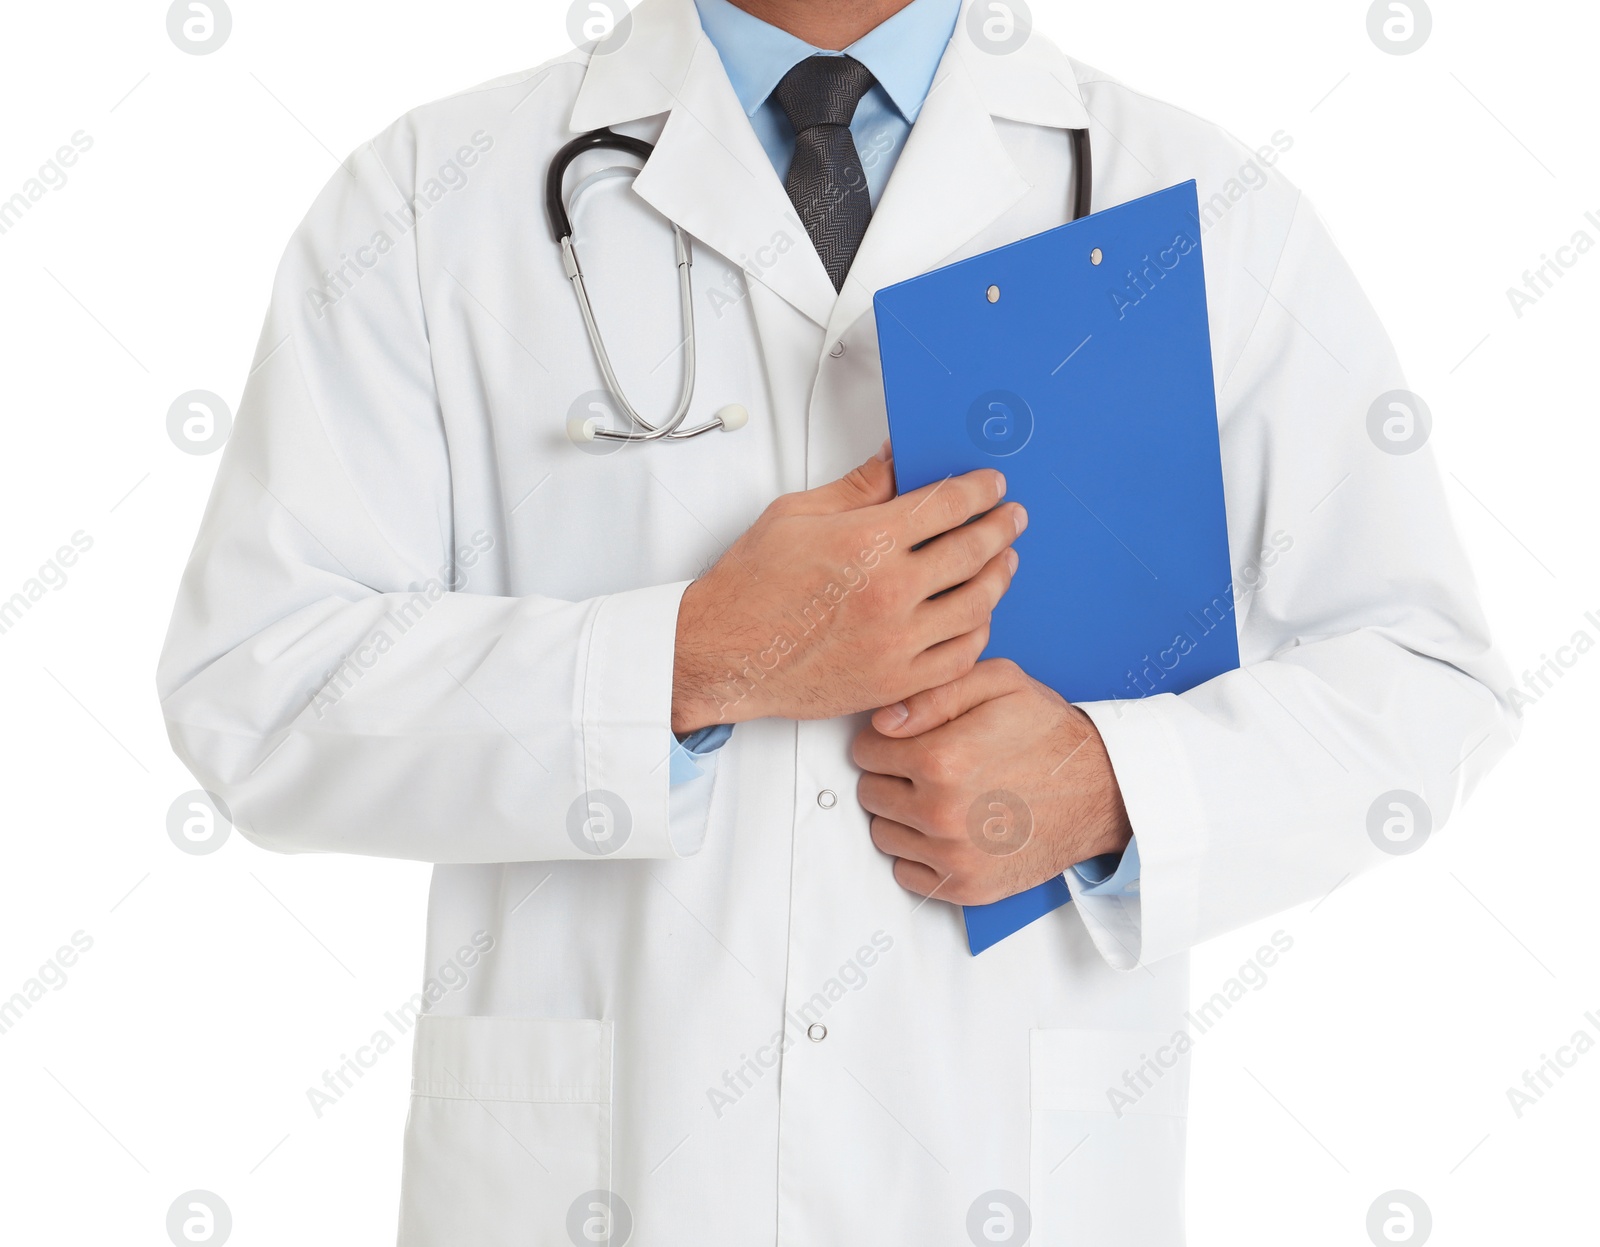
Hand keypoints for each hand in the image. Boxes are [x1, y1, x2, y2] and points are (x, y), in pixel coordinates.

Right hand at [671, 447, 1025, 731]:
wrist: (723, 654)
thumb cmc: (750, 589)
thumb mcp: (797, 514)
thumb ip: (859, 486)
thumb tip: (896, 459)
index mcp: (868, 542)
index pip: (948, 505)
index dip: (980, 490)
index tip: (992, 485)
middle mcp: (890, 592)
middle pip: (973, 551)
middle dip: (1001, 527)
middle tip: (1011, 518)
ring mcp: (897, 641)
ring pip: (976, 605)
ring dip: (999, 577)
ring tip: (1005, 562)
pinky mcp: (895, 681)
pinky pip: (958, 656)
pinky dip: (977, 632)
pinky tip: (978, 617)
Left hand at [851, 659, 1131, 905]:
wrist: (1103, 791)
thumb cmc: (1050, 734)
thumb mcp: (999, 683)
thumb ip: (932, 693)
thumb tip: (881, 722)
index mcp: (941, 759)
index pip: (864, 751)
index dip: (886, 740)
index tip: (912, 740)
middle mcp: (941, 813)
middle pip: (870, 793)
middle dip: (892, 776)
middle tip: (931, 768)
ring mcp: (953, 857)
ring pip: (883, 834)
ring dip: (902, 815)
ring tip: (942, 797)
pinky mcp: (966, 888)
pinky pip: (906, 873)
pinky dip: (919, 853)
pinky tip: (950, 830)